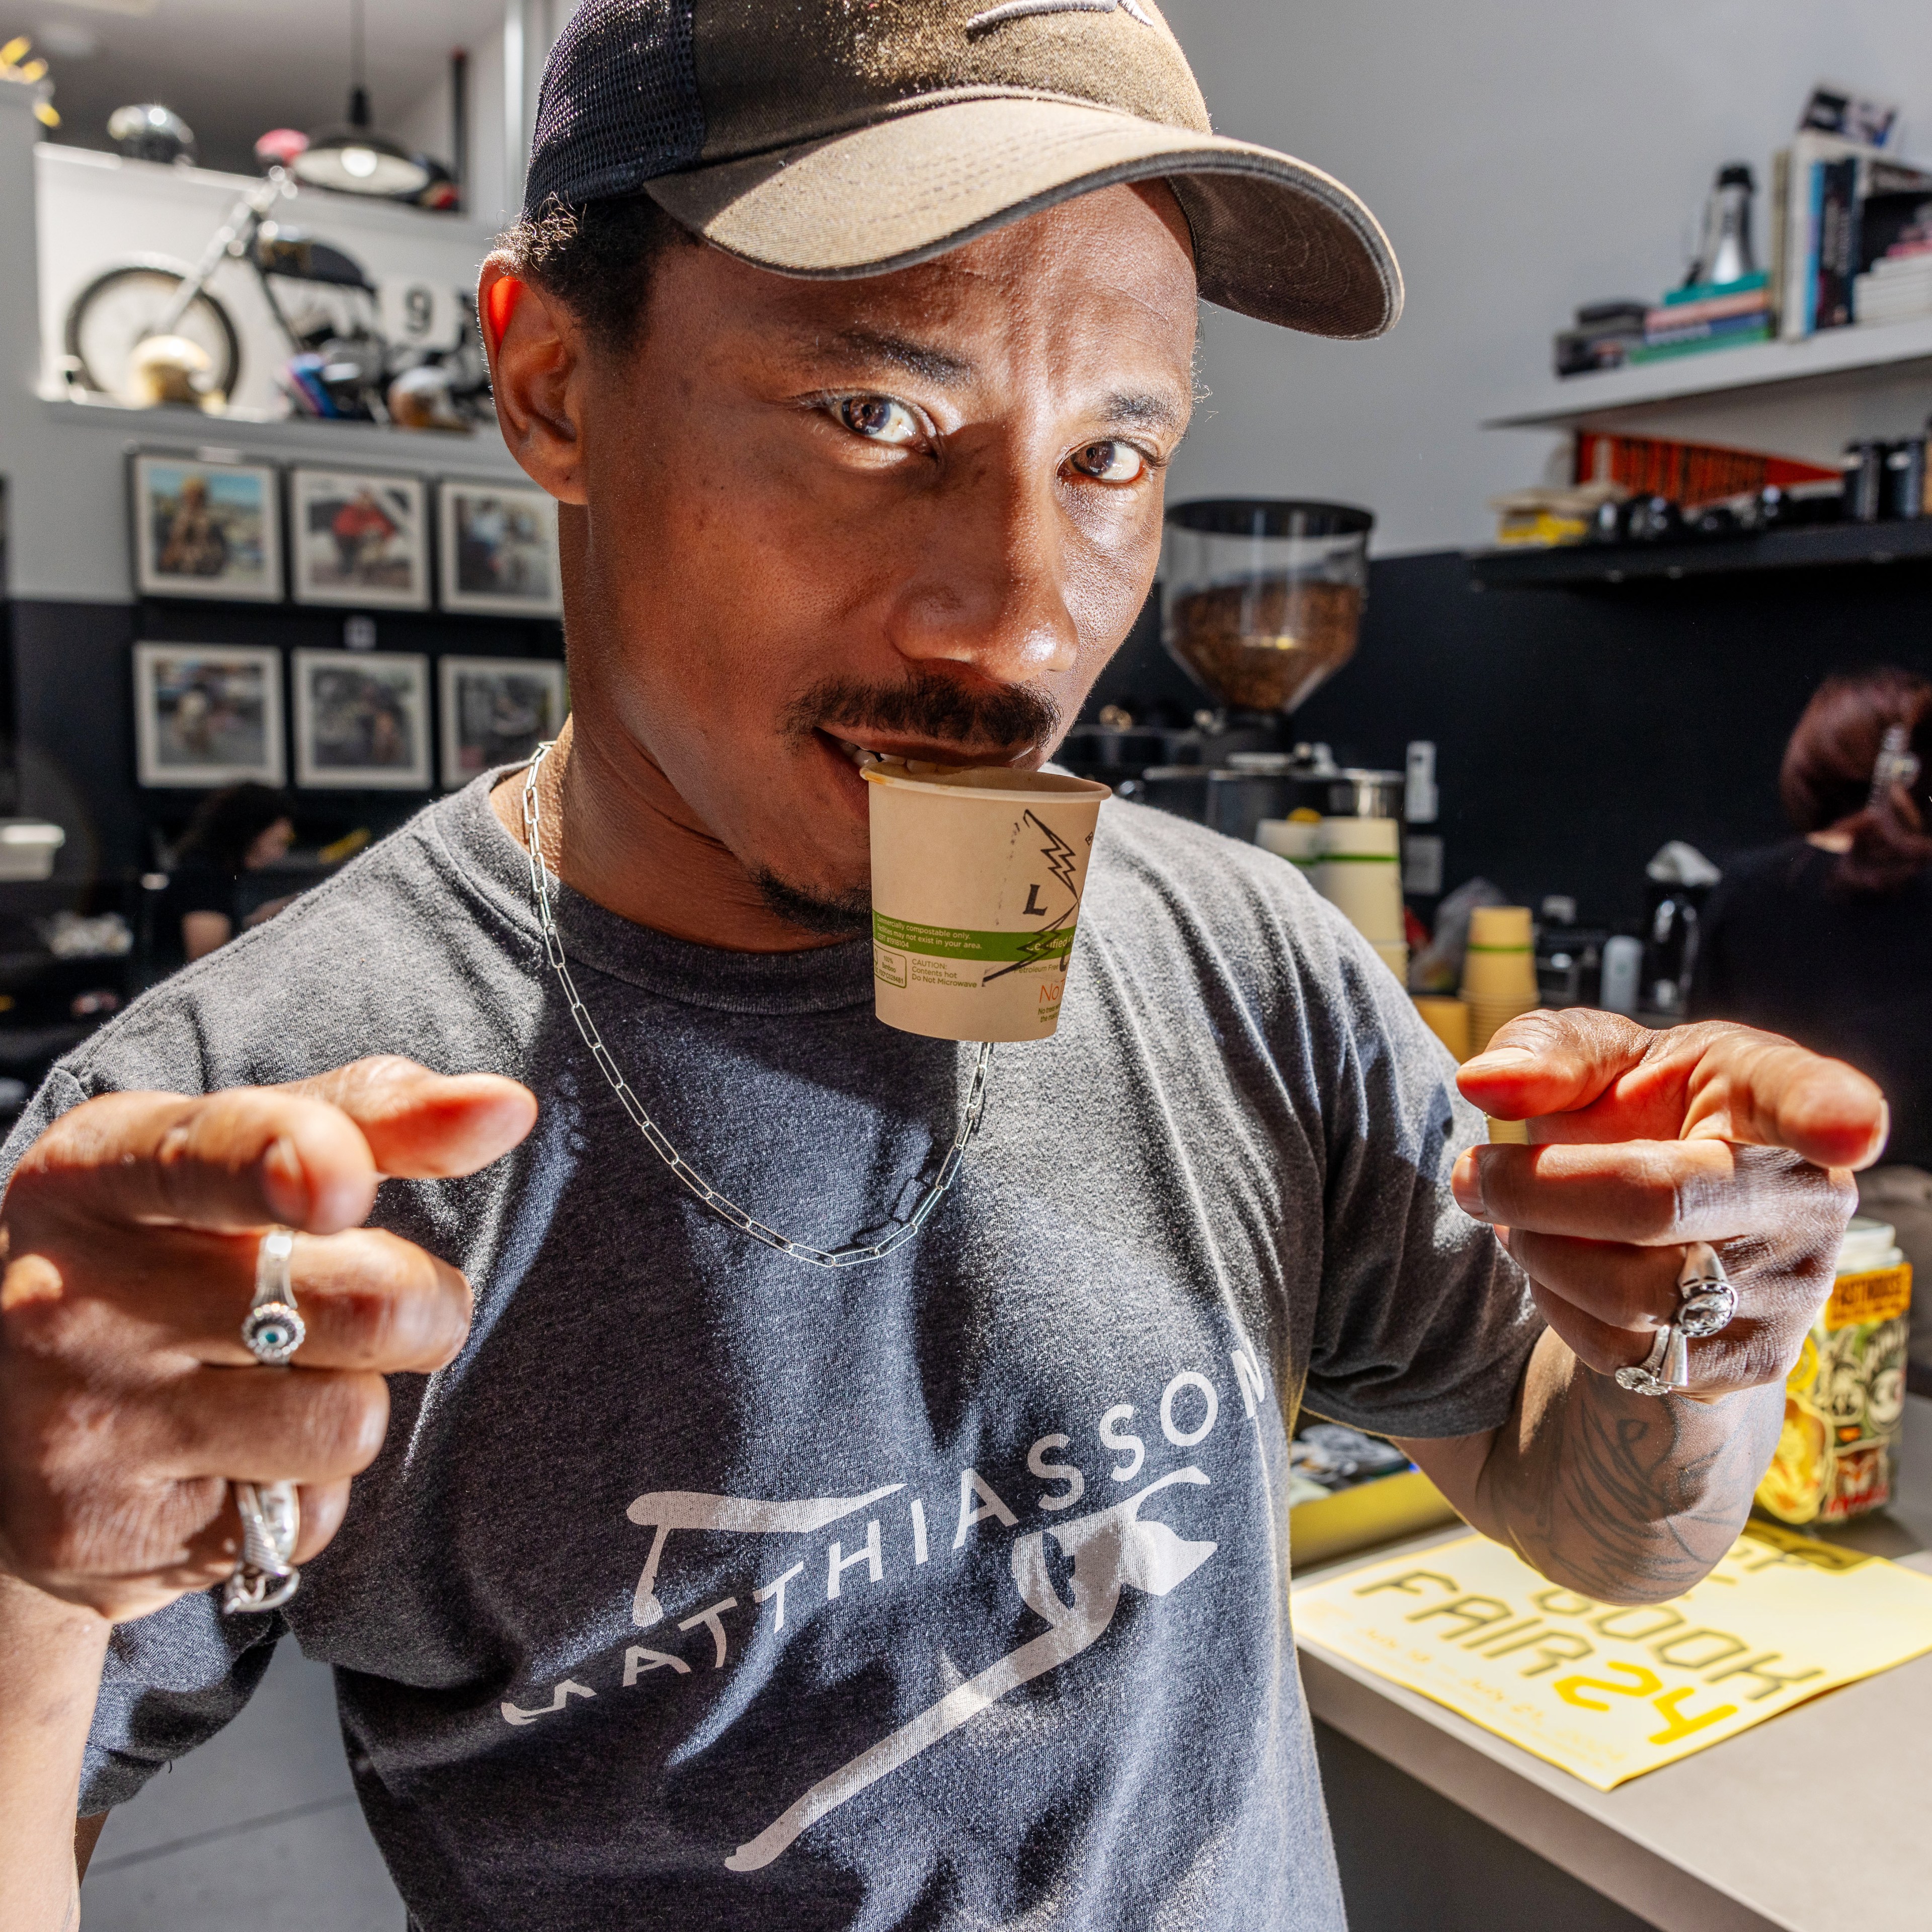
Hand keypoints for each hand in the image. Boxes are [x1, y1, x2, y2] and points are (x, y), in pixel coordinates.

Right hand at [0, 1056, 535, 1622]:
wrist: (4, 1416)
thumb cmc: (172, 1245)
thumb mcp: (236, 1154)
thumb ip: (371, 1116)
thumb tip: (508, 1106)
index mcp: (95, 1173)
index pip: (203, 1158)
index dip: (289, 1162)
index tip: (343, 1183)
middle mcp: (68, 1297)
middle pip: (360, 1304)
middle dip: (422, 1305)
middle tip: (379, 1301)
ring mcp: (84, 1425)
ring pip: (349, 1421)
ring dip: (359, 1400)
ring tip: (285, 1377)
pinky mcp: (112, 1535)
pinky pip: (306, 1519)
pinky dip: (307, 1492)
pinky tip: (236, 1457)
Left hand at [1453, 1011, 1885, 1400]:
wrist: (1650, 1215)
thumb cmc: (1628, 1111)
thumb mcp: (1590, 1059)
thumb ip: (1542, 1053)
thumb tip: (1482, 1082)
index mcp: (1768, 1093)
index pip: (1810, 1099)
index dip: (1831, 1111)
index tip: (1849, 1127)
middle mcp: (1806, 1193)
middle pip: (1656, 1201)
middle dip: (1536, 1190)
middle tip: (1475, 1174)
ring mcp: (1793, 1287)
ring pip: (1634, 1291)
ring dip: (1539, 1253)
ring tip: (1518, 1219)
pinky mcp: (1750, 1360)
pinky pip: (1626, 1352)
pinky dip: (1560, 1309)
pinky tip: (1559, 1266)